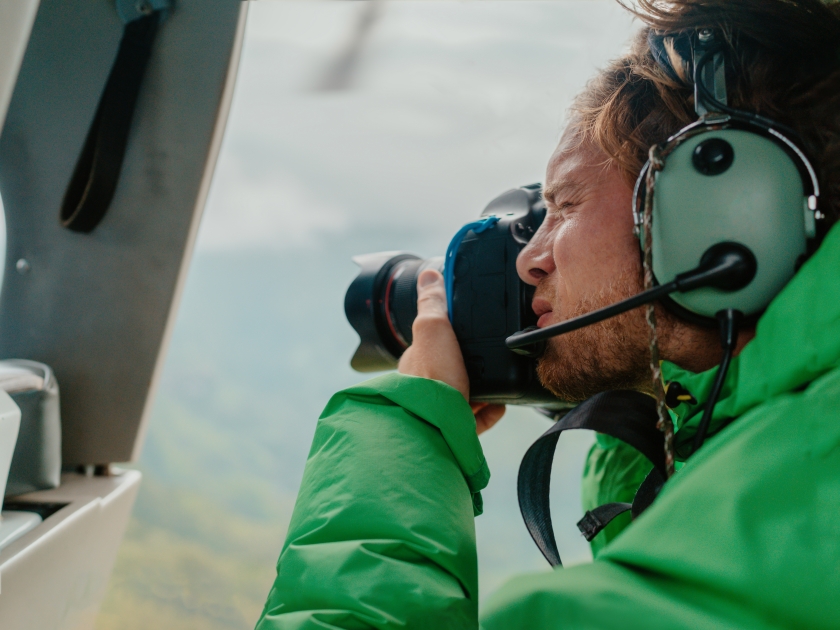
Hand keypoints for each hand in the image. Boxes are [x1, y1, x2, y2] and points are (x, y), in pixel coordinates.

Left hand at [398, 269, 504, 434]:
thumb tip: (429, 274)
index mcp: (417, 360)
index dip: (455, 331)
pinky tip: (500, 405)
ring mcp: (440, 408)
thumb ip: (433, 303)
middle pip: (454, 367)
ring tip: (502, 378)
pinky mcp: (455, 428)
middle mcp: (425, 385)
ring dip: (485, 387)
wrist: (435, 428)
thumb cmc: (431, 381)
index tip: (476, 325)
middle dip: (473, 362)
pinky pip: (477, 418)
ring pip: (466, 393)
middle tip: (494, 356)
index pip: (435, 340)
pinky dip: (490, 411)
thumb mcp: (432, 330)